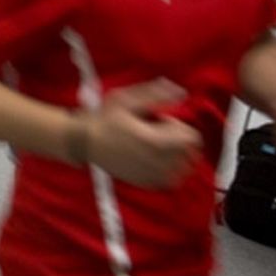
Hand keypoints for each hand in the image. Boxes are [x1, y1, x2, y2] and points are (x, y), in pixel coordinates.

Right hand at [79, 79, 202, 187]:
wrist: (84, 141)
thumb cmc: (105, 117)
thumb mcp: (128, 99)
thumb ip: (155, 94)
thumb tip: (182, 92)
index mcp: (155, 141)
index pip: (191, 139)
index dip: (179, 126)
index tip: (161, 122)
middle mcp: (156, 161)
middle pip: (189, 155)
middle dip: (178, 142)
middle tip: (158, 133)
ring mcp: (150, 174)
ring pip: (182, 171)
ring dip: (176, 158)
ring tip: (157, 147)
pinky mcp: (143, 182)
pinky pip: (168, 182)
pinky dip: (167, 172)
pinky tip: (151, 159)